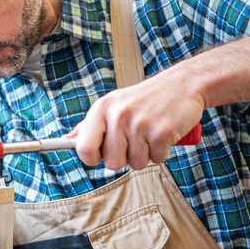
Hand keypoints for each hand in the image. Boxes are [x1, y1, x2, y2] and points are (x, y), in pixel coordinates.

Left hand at [70, 69, 204, 170]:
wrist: (184, 84)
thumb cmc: (145, 99)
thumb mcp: (113, 106)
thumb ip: (88, 126)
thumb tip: (65, 142)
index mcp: (102, 109)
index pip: (83, 148)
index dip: (92, 158)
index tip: (101, 154)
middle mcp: (118, 116)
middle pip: (111, 163)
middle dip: (125, 158)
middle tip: (135, 139)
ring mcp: (140, 124)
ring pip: (136, 164)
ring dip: (146, 155)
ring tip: (150, 133)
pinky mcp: (161, 133)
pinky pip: (157, 160)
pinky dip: (162, 152)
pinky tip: (164, 133)